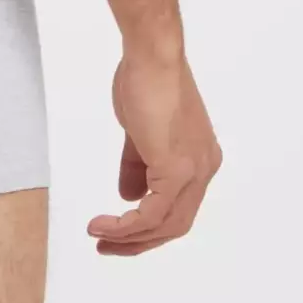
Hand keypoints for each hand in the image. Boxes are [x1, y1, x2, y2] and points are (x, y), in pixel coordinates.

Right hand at [87, 48, 221, 254]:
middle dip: (139, 241)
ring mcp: (193, 171)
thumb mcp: (140, 131)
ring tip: (99, 237)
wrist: (151, 57)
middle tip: (107, 245)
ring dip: (129, 237)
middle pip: (175, 224)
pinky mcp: (177, 169)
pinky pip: (152, 212)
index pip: (178, 206)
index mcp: (199, 159)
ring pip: (165, 224)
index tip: (119, 231)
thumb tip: (128, 196)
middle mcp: (203, 169)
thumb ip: (137, 165)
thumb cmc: (145, 81)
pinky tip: (104, 225)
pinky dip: (126, 225)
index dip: (149, 225)